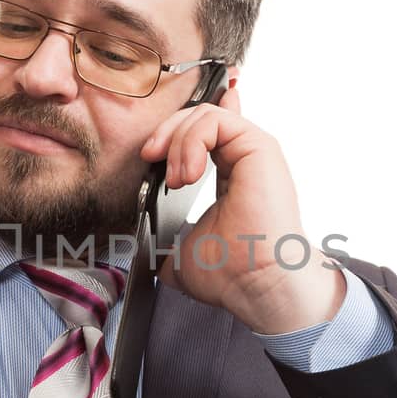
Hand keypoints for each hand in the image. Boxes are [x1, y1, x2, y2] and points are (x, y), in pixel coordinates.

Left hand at [139, 80, 344, 334]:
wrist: (256, 282)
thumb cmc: (230, 272)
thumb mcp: (178, 248)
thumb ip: (162, 234)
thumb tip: (137, 242)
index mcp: (232, 175)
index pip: (208, 131)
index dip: (179, 126)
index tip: (152, 149)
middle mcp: (244, 160)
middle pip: (198, 117)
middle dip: (166, 132)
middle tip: (150, 157)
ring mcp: (253, 152)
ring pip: (204, 115)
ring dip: (178, 141)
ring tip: (176, 179)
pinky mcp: (259, 147)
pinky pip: (217, 119)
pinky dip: (192, 140)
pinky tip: (188, 173)